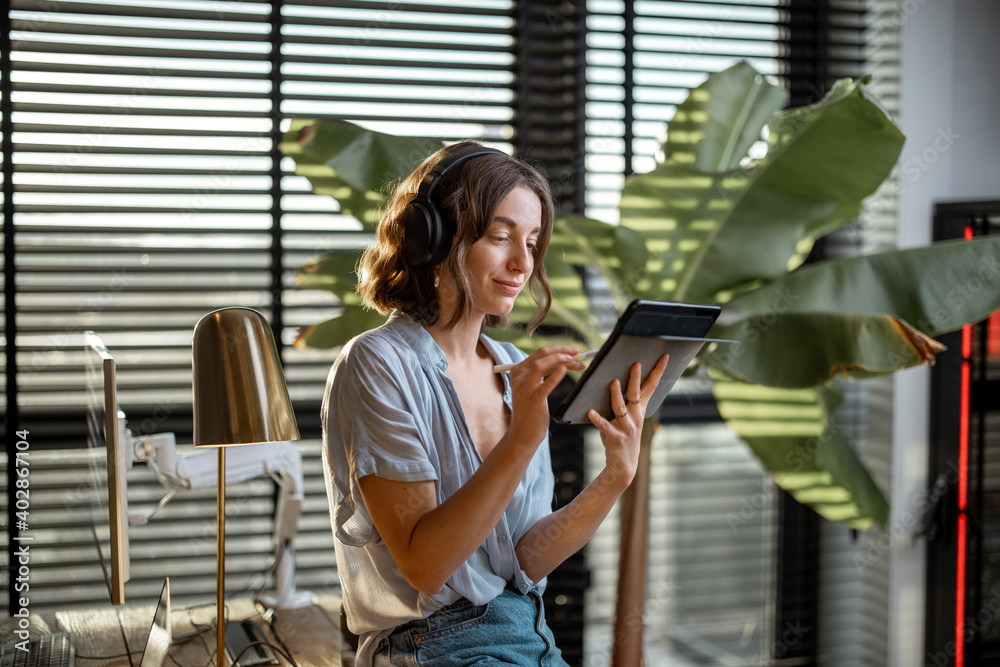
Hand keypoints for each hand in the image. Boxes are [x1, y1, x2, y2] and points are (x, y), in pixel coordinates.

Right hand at [507, 346, 585, 448]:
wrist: (523, 434)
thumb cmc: (531, 410)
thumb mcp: (533, 387)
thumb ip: (542, 374)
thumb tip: (563, 360)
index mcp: (518, 371)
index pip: (540, 353)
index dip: (558, 349)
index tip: (573, 351)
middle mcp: (519, 377)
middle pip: (542, 355)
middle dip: (562, 351)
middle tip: (578, 353)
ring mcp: (525, 388)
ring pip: (541, 365)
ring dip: (559, 359)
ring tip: (575, 360)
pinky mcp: (534, 400)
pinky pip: (546, 385)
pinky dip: (556, 376)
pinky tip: (565, 370)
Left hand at [586, 354, 669, 488]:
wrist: (623, 465)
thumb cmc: (621, 435)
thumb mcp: (626, 418)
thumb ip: (621, 401)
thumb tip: (613, 379)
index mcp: (640, 409)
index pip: (651, 386)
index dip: (658, 371)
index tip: (664, 356)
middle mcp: (636, 417)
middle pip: (636, 394)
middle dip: (636, 378)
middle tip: (636, 363)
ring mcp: (626, 427)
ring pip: (621, 408)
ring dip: (617, 395)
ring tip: (613, 382)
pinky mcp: (615, 437)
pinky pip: (604, 426)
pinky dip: (597, 419)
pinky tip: (590, 412)